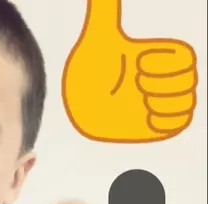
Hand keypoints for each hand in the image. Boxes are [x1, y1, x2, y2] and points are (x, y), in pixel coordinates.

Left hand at [62, 0, 197, 141]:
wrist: (78, 103)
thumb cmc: (89, 69)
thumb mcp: (99, 38)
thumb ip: (105, 10)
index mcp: (156, 58)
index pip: (185, 58)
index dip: (166, 62)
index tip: (137, 64)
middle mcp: (160, 81)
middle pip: (190, 81)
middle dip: (163, 82)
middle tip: (136, 83)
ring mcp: (157, 104)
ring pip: (186, 104)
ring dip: (165, 102)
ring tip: (140, 101)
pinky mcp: (150, 127)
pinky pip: (177, 125)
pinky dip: (165, 122)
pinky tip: (145, 116)